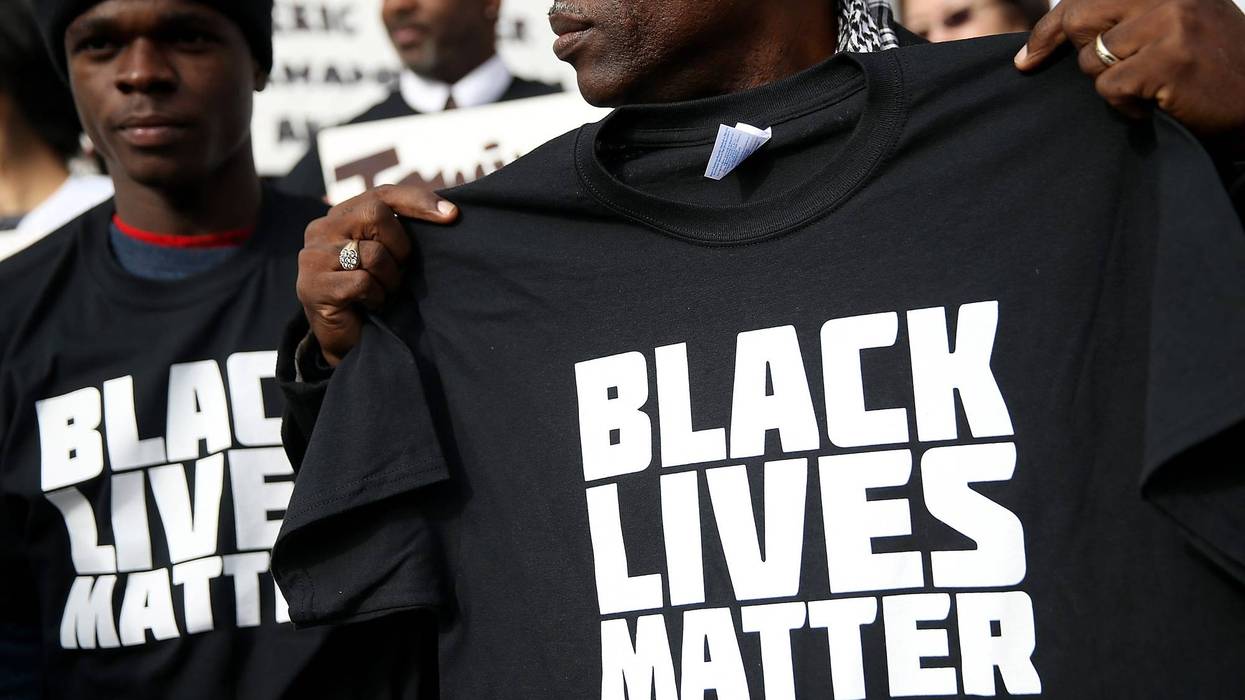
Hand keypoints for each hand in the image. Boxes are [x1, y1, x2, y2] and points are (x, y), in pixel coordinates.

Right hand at [297, 185, 457, 365]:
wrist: (346, 340)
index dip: (418, 201)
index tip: (453, 214)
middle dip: (400, 246)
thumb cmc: (372, 293)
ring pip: (373, 253)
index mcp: (341, 215)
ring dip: (389, 279)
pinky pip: (363, 282)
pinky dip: (376, 297)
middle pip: (376, 215)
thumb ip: (399, 230)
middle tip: (399, 271)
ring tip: (382, 291)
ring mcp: (313, 256)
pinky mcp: (313, 285)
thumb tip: (448, 212)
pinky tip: (370, 304)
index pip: (383, 194)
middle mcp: (321, 229)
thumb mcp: (387, 255)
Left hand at [1015, 0, 1244, 151]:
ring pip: (1092, 59)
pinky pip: (1110, 87)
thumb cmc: (1214, 70)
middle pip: (1079, 19)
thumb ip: (1132, 17)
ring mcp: (1170, 25)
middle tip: (1088, 74)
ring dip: (1110, 85)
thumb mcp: (1179, 24)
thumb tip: (1062, 29)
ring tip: (1147, 89)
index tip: (1028, 57)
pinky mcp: (1169, 60)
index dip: (1050, 28)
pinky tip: (1154, 106)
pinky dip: (1124, 106)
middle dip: (1072, 54)